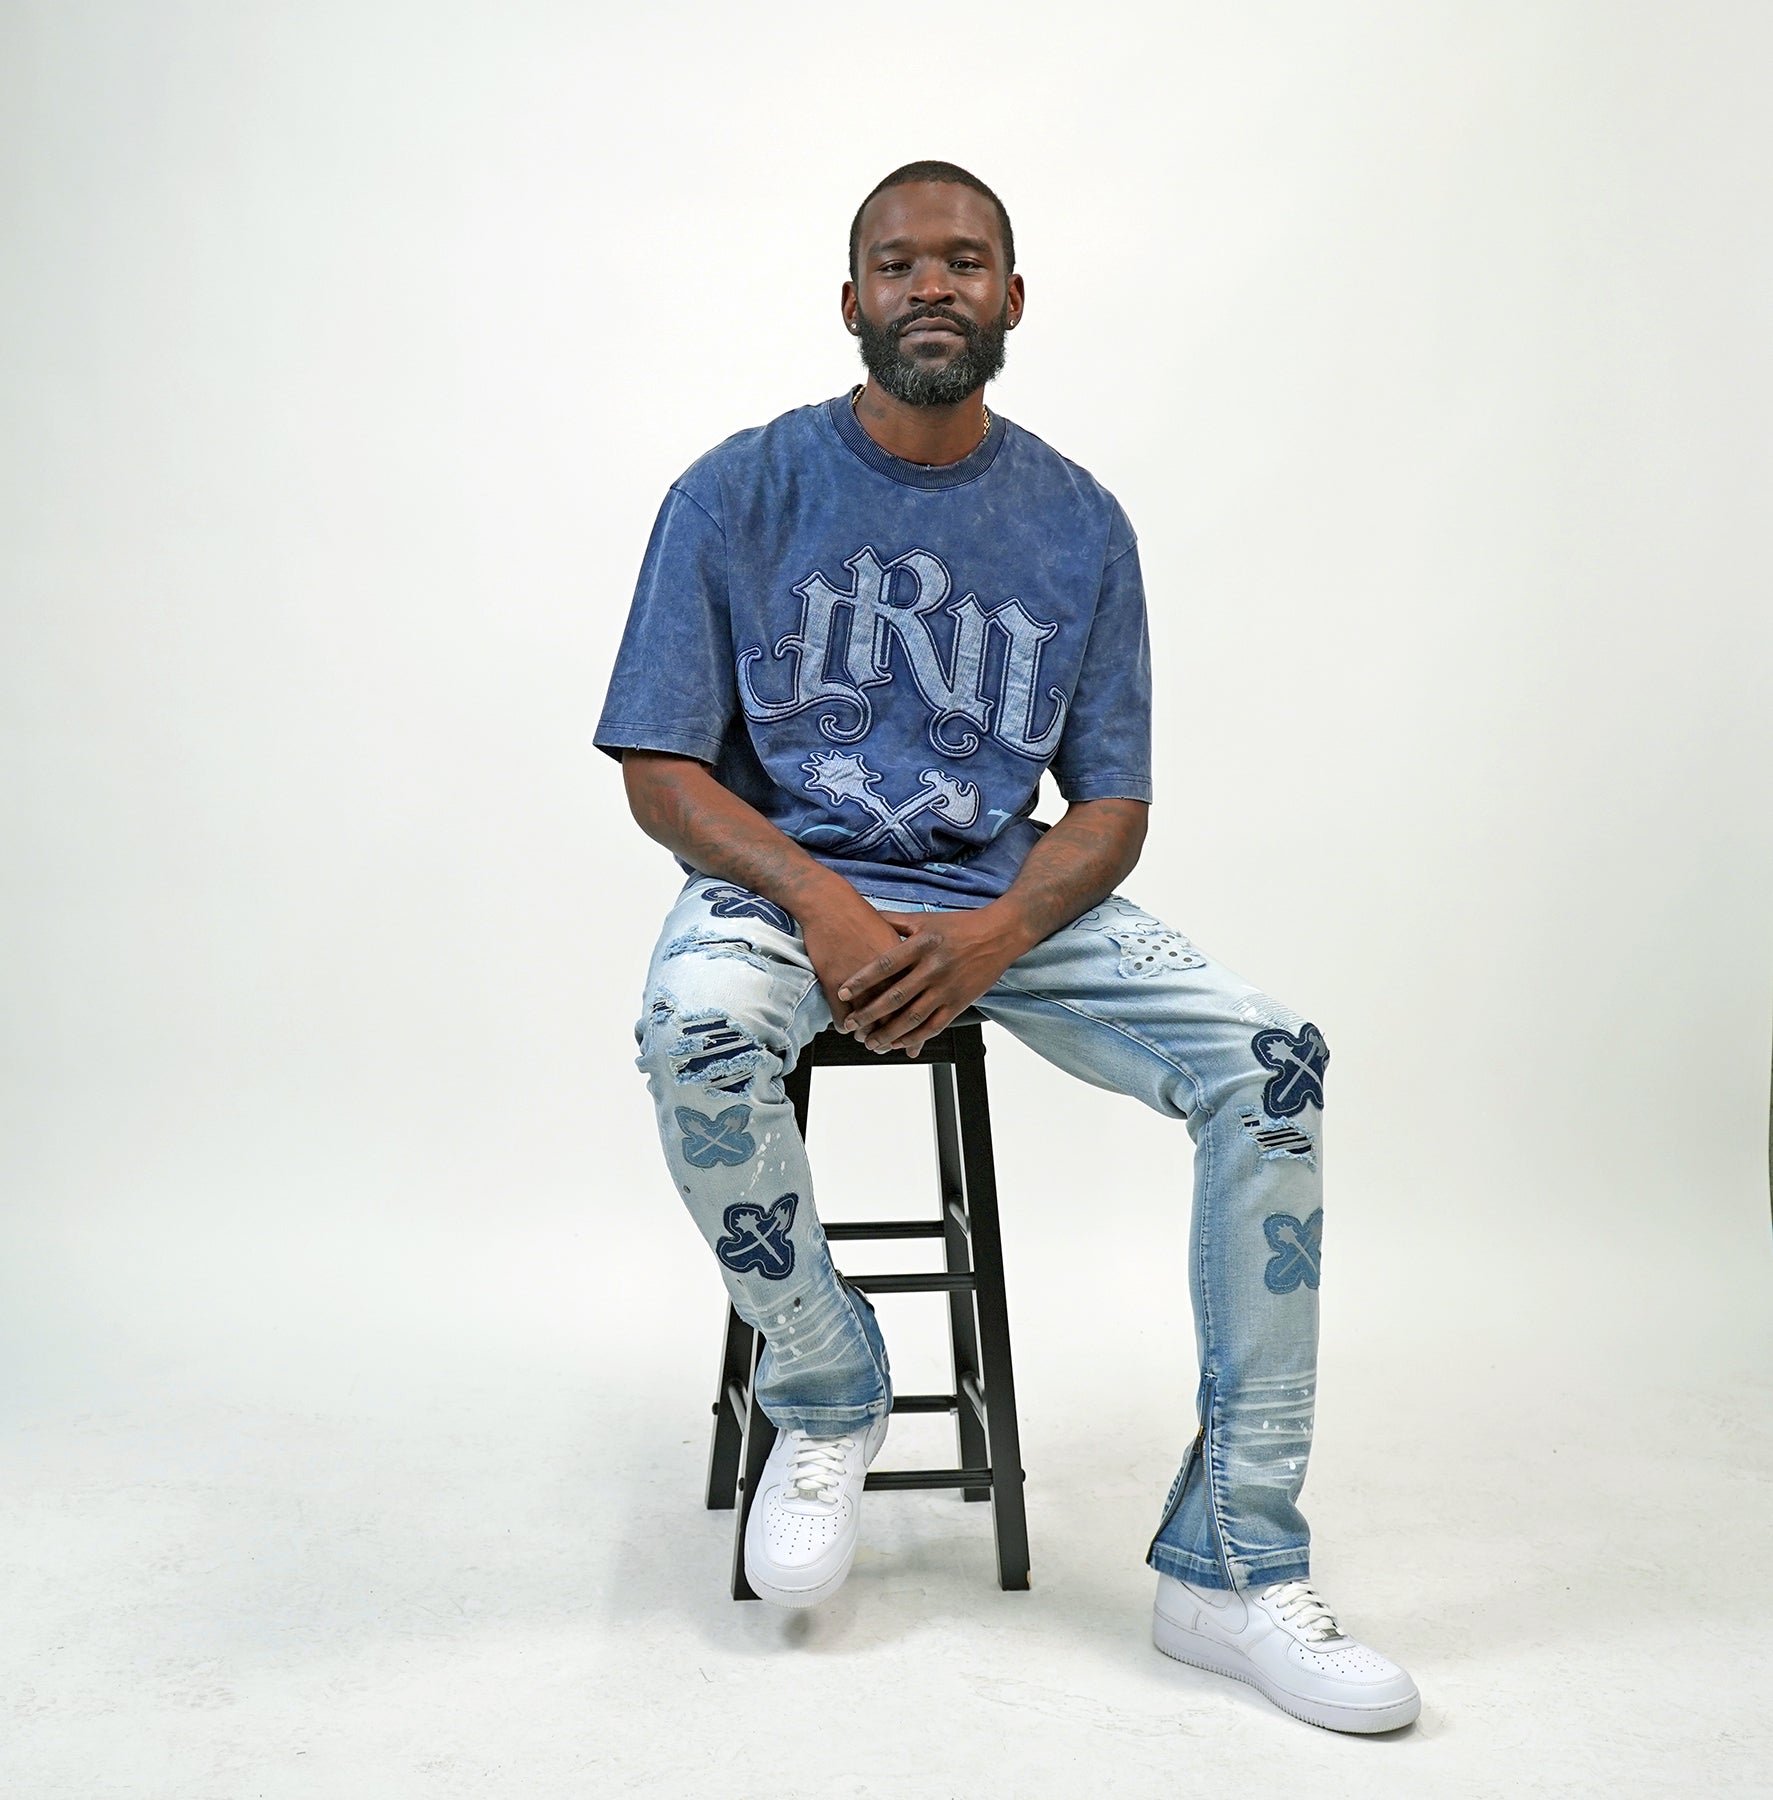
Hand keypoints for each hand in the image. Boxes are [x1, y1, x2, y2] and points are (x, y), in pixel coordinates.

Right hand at [799, 892, 913, 1030]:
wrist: (830, 904)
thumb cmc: (861, 917)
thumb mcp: (894, 936)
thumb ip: (909, 958)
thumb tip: (920, 976)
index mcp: (907, 964)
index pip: (917, 1004)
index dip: (915, 1025)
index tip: (913, 1038)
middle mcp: (887, 976)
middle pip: (895, 1019)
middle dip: (892, 1037)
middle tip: (887, 1046)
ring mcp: (861, 983)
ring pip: (868, 1023)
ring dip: (868, 1036)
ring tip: (868, 1040)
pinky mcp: (836, 985)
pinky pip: (842, 1018)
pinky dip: (845, 1027)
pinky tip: (846, 1028)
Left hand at [836, 906, 1031, 1057]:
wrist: (1000, 933)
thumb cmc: (960, 925)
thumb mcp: (925, 919)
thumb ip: (894, 921)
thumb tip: (866, 916)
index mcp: (922, 944)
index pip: (885, 965)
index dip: (862, 981)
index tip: (843, 993)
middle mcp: (934, 967)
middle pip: (896, 996)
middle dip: (870, 1014)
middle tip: (851, 1025)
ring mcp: (948, 987)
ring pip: (913, 1017)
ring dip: (889, 1033)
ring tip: (871, 1042)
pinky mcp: (960, 1002)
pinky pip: (934, 1025)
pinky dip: (915, 1037)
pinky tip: (899, 1043)